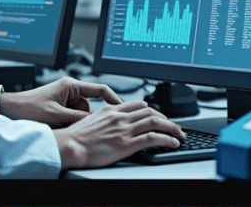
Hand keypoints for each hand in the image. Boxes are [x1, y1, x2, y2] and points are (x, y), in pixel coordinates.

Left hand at [0, 76, 122, 126]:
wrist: (11, 109)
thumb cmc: (29, 107)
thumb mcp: (56, 114)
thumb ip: (77, 117)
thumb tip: (94, 122)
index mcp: (70, 85)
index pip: (99, 89)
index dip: (113, 99)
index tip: (122, 109)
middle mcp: (69, 89)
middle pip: (90, 105)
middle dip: (86, 117)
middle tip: (83, 127)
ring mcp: (64, 98)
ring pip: (81, 112)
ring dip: (76, 121)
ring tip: (63, 126)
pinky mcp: (60, 105)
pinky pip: (73, 115)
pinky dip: (70, 122)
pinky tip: (61, 127)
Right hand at [52, 100, 185, 169]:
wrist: (70, 146)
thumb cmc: (75, 138)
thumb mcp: (90, 121)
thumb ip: (104, 120)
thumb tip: (110, 125)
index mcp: (111, 110)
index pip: (138, 104)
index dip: (152, 109)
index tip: (158, 115)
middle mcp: (120, 117)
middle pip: (150, 111)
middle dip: (166, 118)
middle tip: (173, 125)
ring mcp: (124, 130)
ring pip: (155, 122)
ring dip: (172, 128)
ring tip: (180, 134)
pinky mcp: (127, 144)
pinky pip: (153, 138)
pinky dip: (167, 139)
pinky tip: (173, 143)